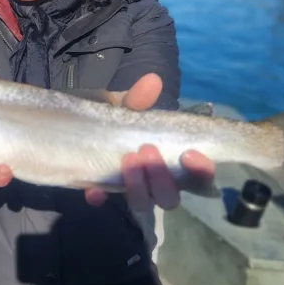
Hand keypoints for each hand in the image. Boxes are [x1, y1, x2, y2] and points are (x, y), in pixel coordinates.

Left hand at [83, 73, 215, 210]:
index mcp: (173, 163)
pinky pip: (104, 200)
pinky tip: (94, 190)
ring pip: (143, 203)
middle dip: (161, 177)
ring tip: (127, 158)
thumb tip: (152, 80)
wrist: (82, 127)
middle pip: (171, 198)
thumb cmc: (120, 120)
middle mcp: (156, 182)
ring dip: (138, 186)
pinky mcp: (103, 192)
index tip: (189, 154)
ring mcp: (130, 190)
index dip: (201, 171)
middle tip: (147, 150)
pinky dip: (100, 195)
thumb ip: (140, 99)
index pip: (199, 178)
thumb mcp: (129, 108)